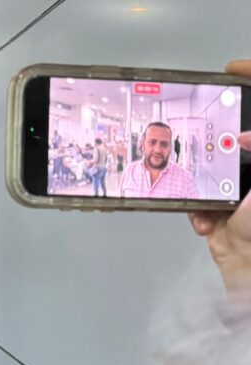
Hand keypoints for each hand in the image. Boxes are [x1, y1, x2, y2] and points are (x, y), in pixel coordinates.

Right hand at [188, 60, 250, 291]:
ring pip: (210, 170)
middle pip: (234, 138)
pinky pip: (198, 201)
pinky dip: (195, 210)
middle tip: (194, 127)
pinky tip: (204, 221)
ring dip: (198, 180)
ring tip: (199, 189)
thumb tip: (241, 136)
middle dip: (213, 137)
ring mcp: (241, 194)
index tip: (230, 71)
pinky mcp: (221, 216)